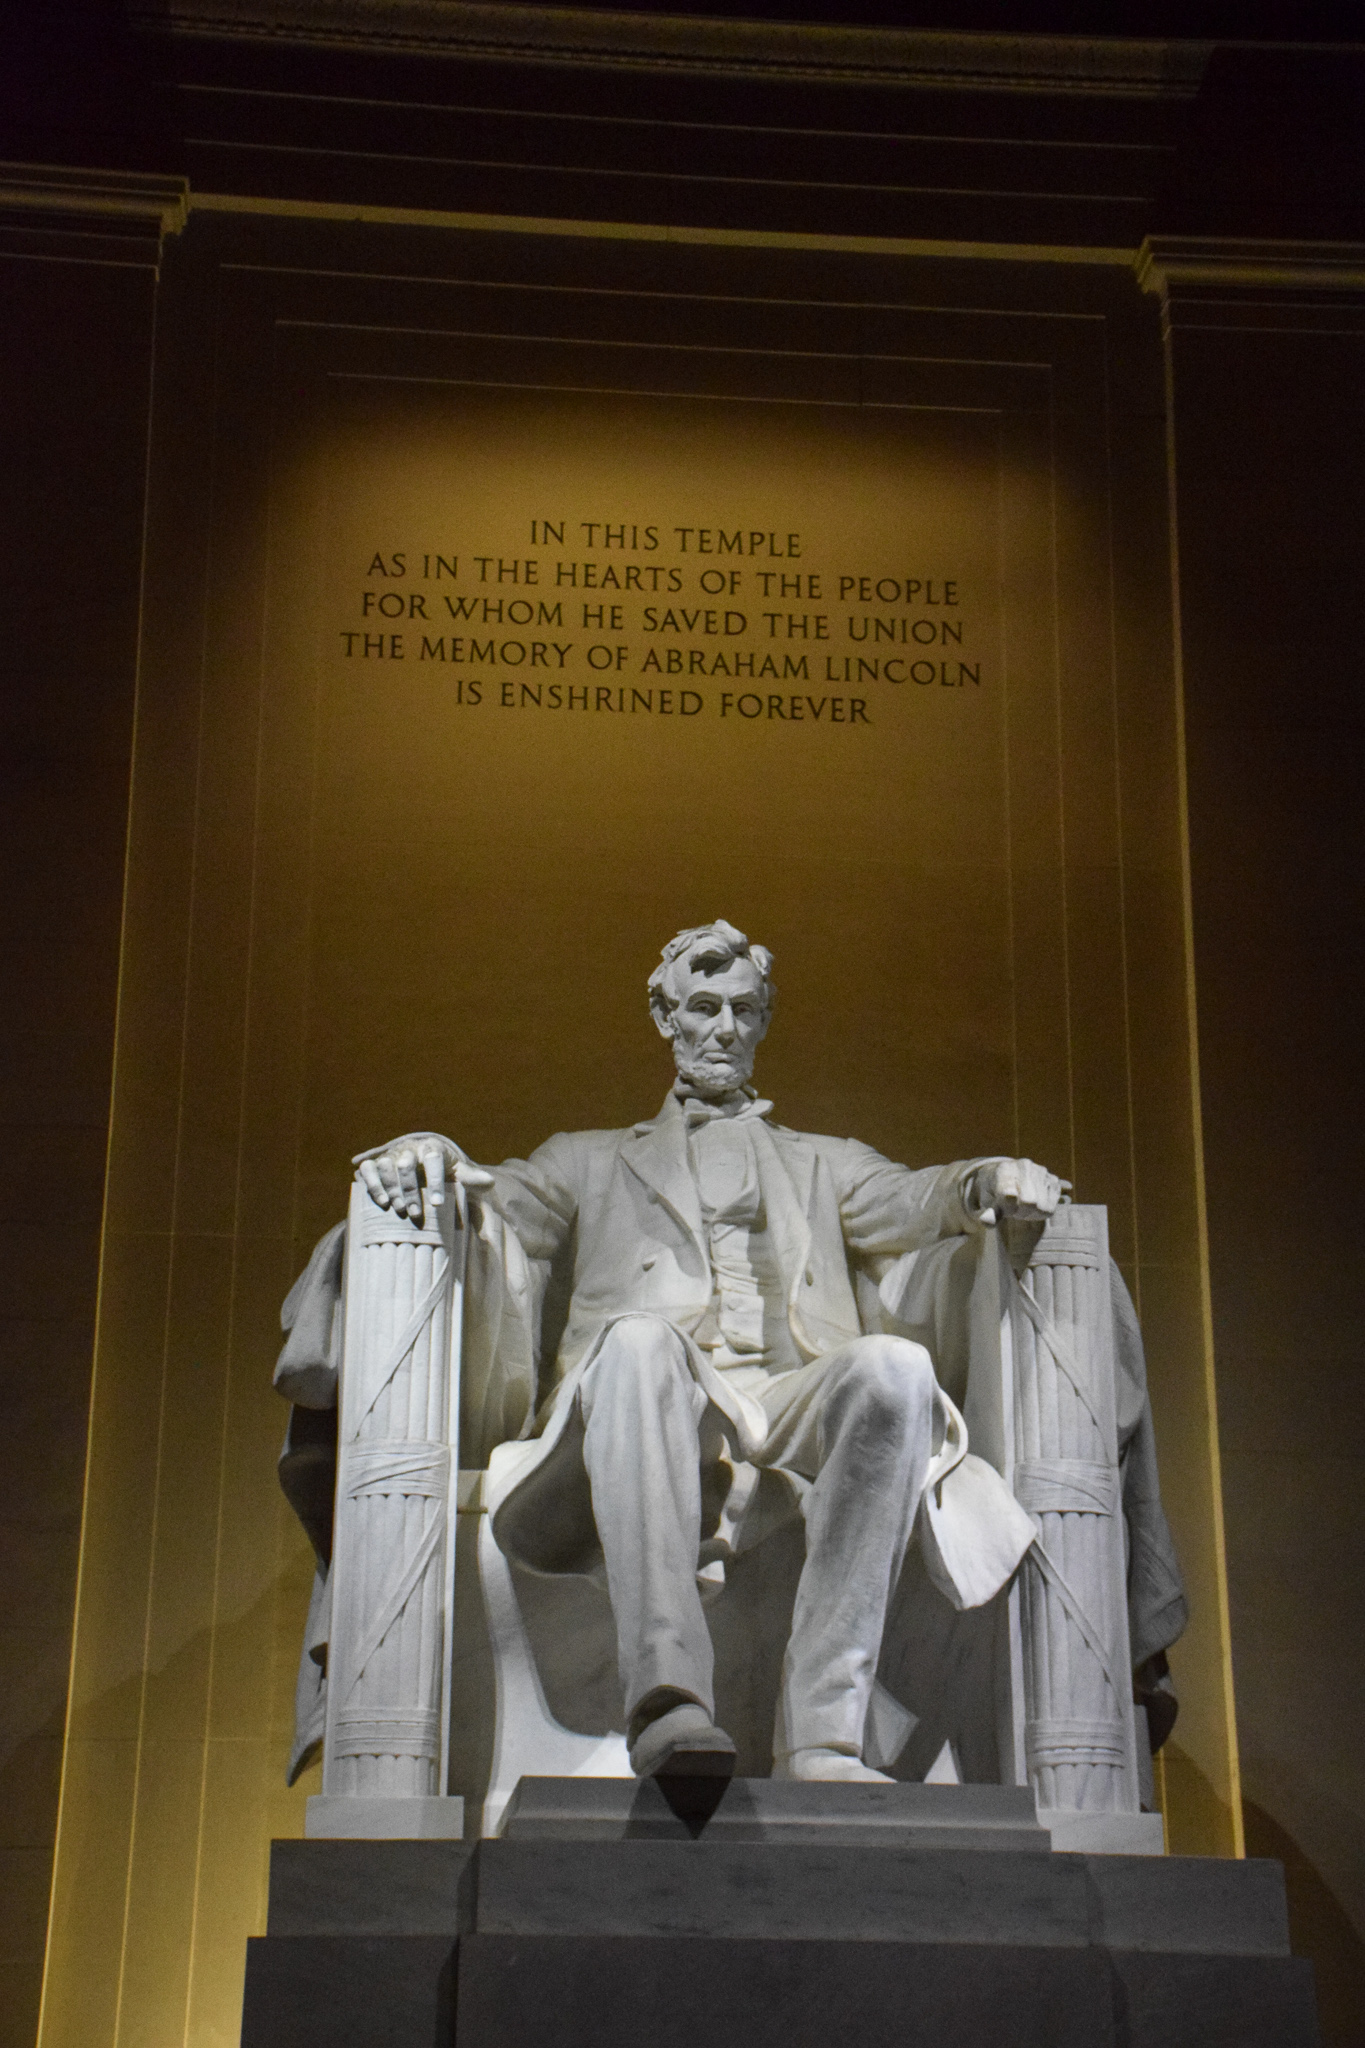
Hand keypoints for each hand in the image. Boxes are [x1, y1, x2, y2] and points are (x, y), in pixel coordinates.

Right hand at [352, 1132, 492, 1222]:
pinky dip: (372, 1183)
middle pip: (406, 1163)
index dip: (435, 1181)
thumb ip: (471, 1178)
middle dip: (411, 1190)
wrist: (421, 1162)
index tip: (437, 1204)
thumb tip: (489, 1182)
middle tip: (415, 1213)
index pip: (434, 1160)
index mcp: (432, 1147)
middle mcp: (410, 1147)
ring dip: (391, 1188)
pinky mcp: (375, 1162)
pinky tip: (381, 1202)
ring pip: (386, 1165)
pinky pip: (368, 1168)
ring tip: (399, 1209)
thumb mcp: (459, 1172)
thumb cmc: (443, 1170)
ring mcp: (391, 1154)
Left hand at [973, 1157, 1069, 1225]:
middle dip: (1020, 1212)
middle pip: (1030, 1203)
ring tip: (1022, 1206)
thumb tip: (985, 1221)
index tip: (1003, 1209)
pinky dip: (1042, 1210)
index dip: (1007, 1208)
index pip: (1009, 1195)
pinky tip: (1034, 1204)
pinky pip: (1052, 1205)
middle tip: (1013, 1210)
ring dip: (1032, 1213)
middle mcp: (1024, 1166)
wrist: (1001, 1176)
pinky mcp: (1052, 1179)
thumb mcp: (983, 1203)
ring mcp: (1040, 1171)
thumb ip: (986, 1213)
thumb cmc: (991, 1193)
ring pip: (1043, 1206)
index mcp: (1003, 1170)